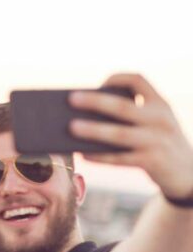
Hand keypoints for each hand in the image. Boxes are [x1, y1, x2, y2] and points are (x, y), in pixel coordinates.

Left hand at [69, 74, 192, 200]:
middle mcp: (160, 119)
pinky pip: (119, 158)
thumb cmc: (159, 143)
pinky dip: (100, 156)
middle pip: (123, 107)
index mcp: (160, 104)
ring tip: (71, 127)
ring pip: (119, 134)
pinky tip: (83, 153)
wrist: (189, 173)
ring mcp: (157, 141)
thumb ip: (132, 116)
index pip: (139, 81)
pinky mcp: (152, 161)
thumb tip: (85, 117)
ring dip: (93, 130)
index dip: (117, 78)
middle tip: (71, 98)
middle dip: (95, 102)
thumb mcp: (154, 124)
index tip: (100, 82)